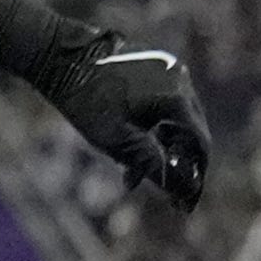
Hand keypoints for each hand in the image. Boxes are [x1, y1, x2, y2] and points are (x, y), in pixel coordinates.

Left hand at [0, 0, 210, 211]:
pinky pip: (164, 104)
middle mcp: (181, 81)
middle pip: (192, 133)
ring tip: (133, 179)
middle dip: (178, 167)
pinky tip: (130, 150)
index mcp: (177, 98)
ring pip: (176, 120)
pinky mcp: (156, 68)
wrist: (60, 56)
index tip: (185, 205)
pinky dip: (153, 129)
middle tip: (167, 199)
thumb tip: (179, 190)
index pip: (200, 145)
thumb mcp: (115, 140)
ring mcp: (170, 71)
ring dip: (161, 150)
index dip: (195, 178)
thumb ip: (150, 164)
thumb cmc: (85, 99)